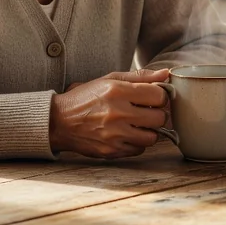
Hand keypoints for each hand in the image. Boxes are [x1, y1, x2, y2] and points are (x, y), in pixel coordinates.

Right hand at [49, 68, 169, 157]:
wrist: (59, 121)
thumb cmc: (87, 97)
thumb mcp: (110, 79)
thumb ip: (140, 76)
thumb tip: (166, 74)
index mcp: (118, 91)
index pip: (159, 96)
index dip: (160, 97)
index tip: (153, 98)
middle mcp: (118, 113)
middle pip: (159, 118)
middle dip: (157, 114)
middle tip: (147, 112)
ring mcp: (115, 134)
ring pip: (152, 137)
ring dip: (149, 131)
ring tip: (138, 124)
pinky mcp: (111, 150)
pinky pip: (139, 150)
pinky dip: (137, 143)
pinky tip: (127, 134)